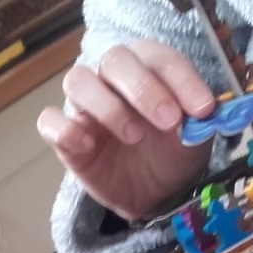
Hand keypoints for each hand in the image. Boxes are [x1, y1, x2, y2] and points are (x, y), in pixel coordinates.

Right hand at [37, 39, 216, 221]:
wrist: (153, 194)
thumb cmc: (171, 154)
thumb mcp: (194, 140)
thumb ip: (197, 123)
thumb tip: (202, 114)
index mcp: (148, 68)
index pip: (160, 59)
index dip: (182, 80)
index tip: (203, 110)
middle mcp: (112, 77)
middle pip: (115, 59)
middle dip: (144, 88)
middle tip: (169, 121)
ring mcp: (85, 105)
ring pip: (78, 80)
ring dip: (107, 106)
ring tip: (134, 136)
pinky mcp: (64, 136)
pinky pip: (49, 121)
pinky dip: (65, 129)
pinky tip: (89, 146)